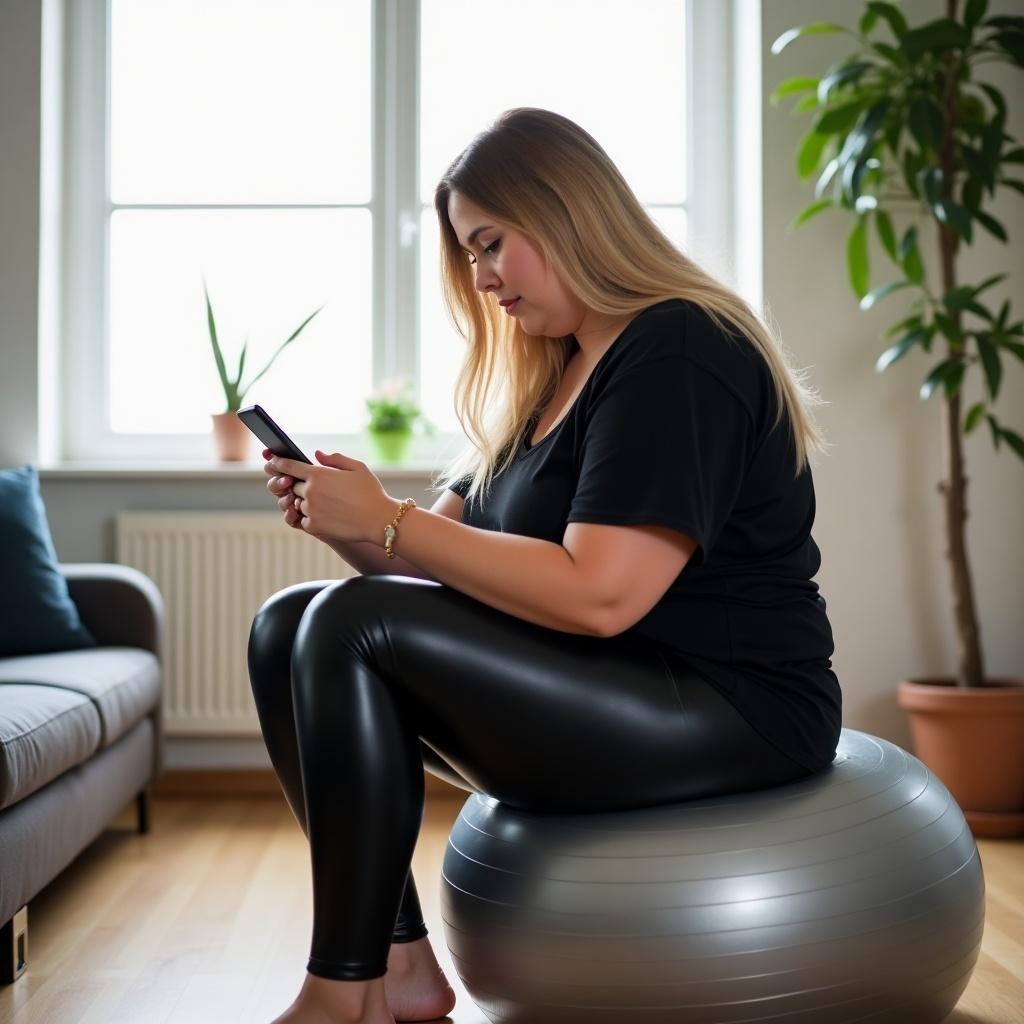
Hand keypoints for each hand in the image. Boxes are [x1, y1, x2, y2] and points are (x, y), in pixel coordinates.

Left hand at [267, 449, 396, 543]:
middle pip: (293, 486)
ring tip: (330, 505)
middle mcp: (310, 491)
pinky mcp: (314, 526)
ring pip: (298, 504)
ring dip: (308, 503)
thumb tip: (317, 454)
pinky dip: (312, 518)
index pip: (287, 466)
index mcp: (318, 474)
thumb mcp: (357, 468)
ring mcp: (310, 510)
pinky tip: (329, 516)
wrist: (380, 520)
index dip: (277, 463)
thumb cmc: (372, 492)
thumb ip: (335, 459)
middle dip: (303, 486)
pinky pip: (303, 520)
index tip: (271, 462)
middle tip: (322, 490)